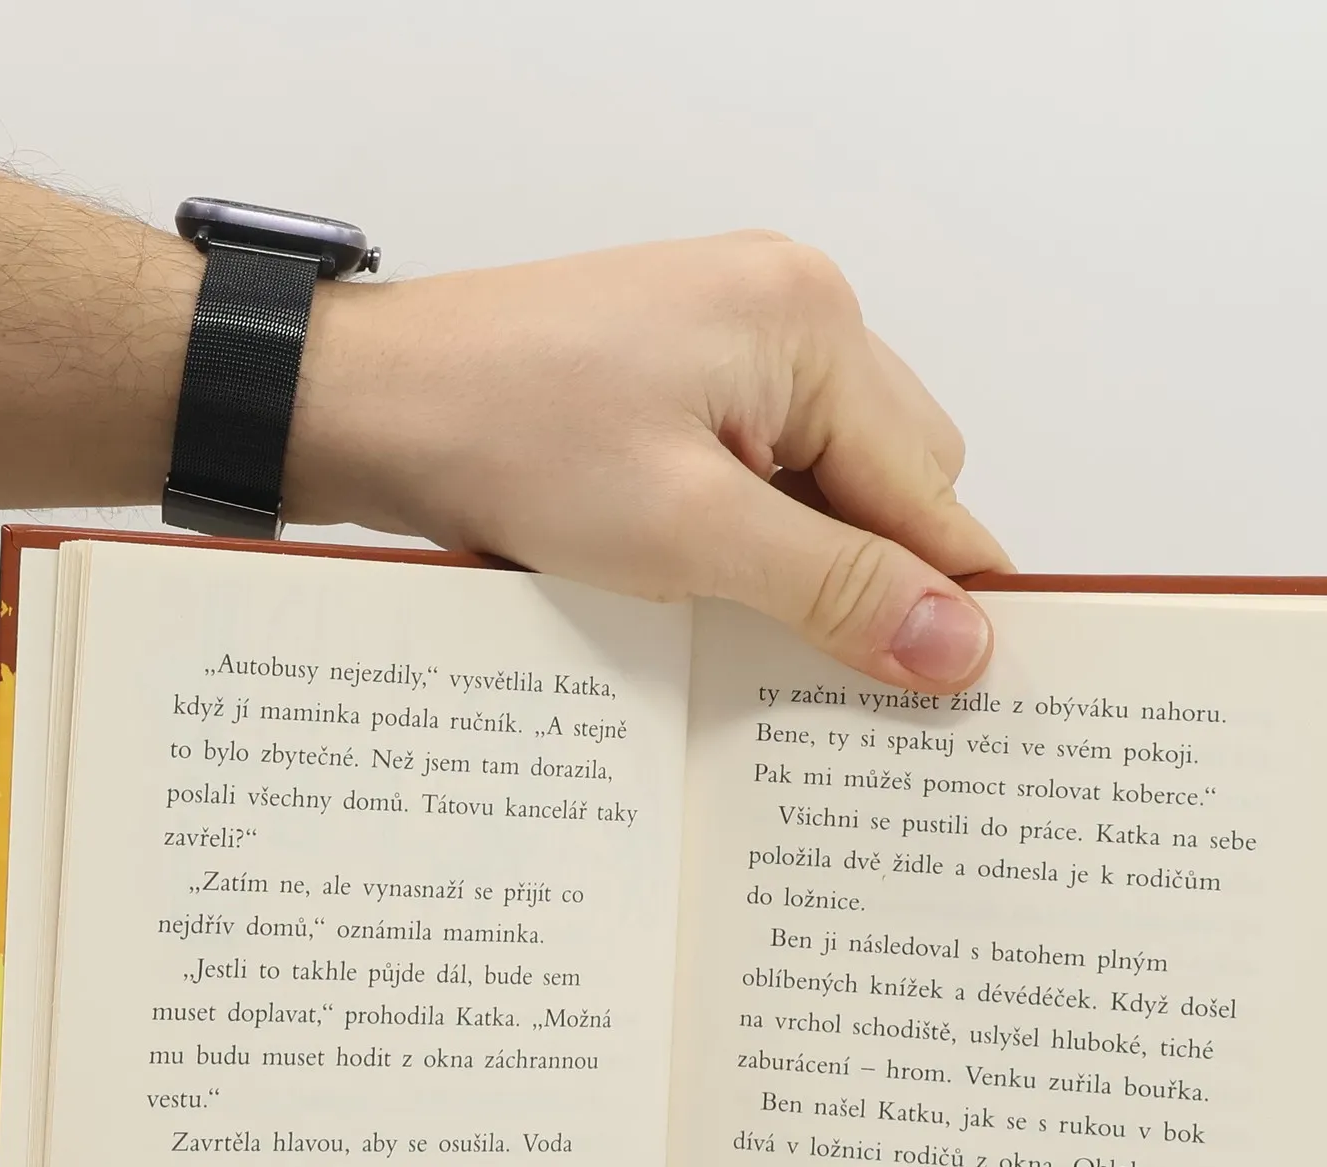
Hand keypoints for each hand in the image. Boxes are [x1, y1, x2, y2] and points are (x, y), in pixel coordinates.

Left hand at [288, 233, 1010, 691]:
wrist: (365, 402)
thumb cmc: (504, 437)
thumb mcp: (689, 533)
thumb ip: (836, 587)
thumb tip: (960, 642)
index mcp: (811, 324)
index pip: (932, 491)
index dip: (937, 600)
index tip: (949, 697)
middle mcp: (789, 310)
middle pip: (897, 482)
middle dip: (863, 573)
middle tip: (802, 653)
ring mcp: (735, 335)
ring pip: (832, 481)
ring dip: (803, 556)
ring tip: (724, 601)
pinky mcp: (687, 370)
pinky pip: (769, 465)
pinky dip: (754, 531)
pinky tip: (701, 572)